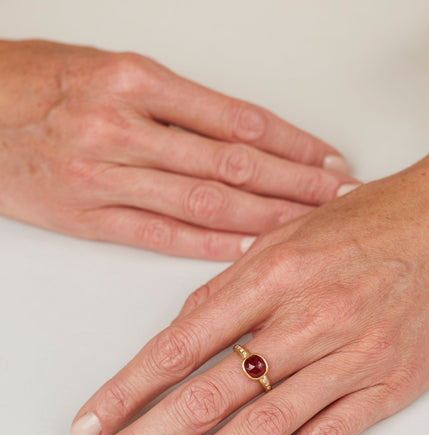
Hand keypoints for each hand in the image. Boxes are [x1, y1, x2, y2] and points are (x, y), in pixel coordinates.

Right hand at [0, 40, 357, 259]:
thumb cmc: (35, 83)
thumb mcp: (109, 67)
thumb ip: (174, 102)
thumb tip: (239, 133)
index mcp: (135, 80)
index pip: (237, 119)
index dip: (291, 143)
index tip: (325, 160)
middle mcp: (124, 127)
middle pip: (232, 163)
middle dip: (292, 184)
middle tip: (333, 199)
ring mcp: (105, 177)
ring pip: (204, 202)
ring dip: (262, 217)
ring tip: (304, 226)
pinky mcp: (88, 217)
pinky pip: (161, 234)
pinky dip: (209, 245)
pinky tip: (246, 250)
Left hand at [63, 157, 428, 434]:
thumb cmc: (356, 227)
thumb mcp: (279, 240)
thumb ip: (224, 292)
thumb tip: (176, 339)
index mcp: (272, 276)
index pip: (180, 345)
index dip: (128, 390)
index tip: (90, 424)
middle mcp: (307, 320)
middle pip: (210, 395)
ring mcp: (348, 359)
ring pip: (261, 428)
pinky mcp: (382, 388)